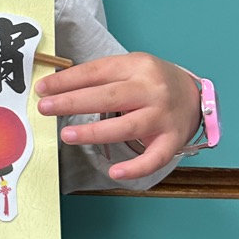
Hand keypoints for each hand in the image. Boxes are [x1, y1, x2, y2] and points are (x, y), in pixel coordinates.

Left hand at [35, 52, 201, 181]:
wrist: (195, 96)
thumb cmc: (152, 82)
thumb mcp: (130, 68)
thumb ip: (101, 76)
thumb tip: (58, 88)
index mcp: (138, 66)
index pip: (96, 72)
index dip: (67, 81)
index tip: (43, 89)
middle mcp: (152, 90)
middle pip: (108, 97)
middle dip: (72, 103)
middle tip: (45, 108)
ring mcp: (163, 116)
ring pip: (126, 126)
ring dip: (94, 132)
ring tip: (67, 135)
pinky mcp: (173, 140)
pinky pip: (154, 157)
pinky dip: (135, 168)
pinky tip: (114, 172)